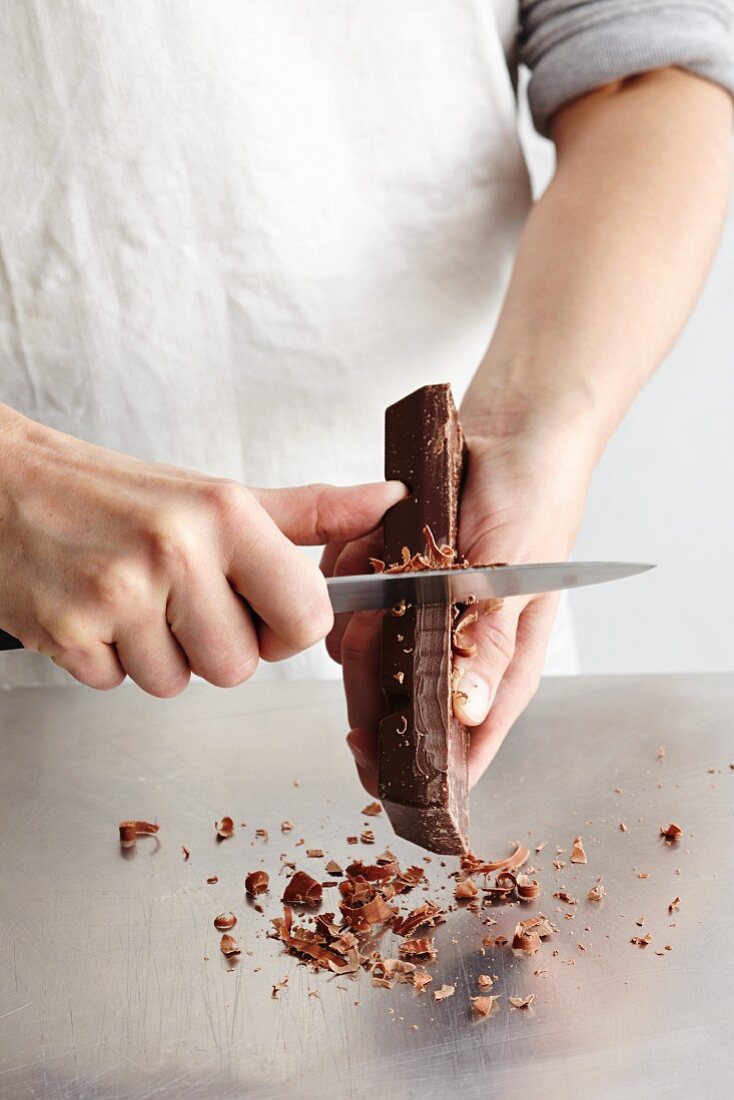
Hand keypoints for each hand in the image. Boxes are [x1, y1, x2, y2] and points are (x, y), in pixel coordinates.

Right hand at [0, 408, 404, 695]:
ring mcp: (118, 594)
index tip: (262, 611)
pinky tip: (96, 612)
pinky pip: (118, 686)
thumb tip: (386, 501)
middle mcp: (176, 550)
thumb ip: (310, 512)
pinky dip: (109, 660)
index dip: (287, 629)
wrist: (6, 485)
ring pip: (179, 684)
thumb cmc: (118, 495)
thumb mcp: (219, 496)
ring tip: (132, 600)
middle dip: (215, 646)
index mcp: (226, 514)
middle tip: (180, 601)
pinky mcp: (68, 633)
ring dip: (159, 655)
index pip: (308, 616)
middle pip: (241, 667)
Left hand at [325, 423, 593, 793]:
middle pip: (394, 702)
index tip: (374, 771)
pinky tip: (373, 542)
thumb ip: (489, 644)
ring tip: (390, 563)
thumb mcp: (516, 578)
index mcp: (496, 667)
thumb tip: (467, 712)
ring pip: (360, 649)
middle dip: (372, 672)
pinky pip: (346, 594)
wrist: (508, 434)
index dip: (419, 767)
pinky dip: (348, 570)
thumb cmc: (533, 506)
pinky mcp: (388, 577)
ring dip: (360, 610)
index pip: (461, 743)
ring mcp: (415, 614)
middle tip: (370, 630)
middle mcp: (452, 649)